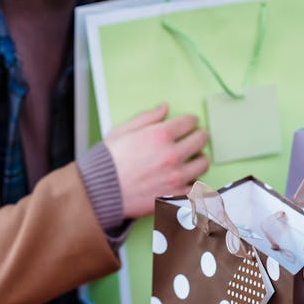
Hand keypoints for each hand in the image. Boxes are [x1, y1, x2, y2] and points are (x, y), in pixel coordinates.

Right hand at [104, 103, 209, 218]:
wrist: (101, 190)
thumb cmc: (108, 161)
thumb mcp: (123, 130)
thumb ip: (147, 117)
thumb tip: (164, 108)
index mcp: (160, 135)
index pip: (189, 121)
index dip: (190, 120)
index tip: (189, 123)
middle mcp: (172, 154)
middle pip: (201, 139)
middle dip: (199, 135)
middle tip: (196, 137)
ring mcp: (176, 176)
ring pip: (203, 163)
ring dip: (199, 158)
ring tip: (194, 158)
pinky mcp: (175, 195)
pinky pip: (196, 187)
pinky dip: (194, 182)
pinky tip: (188, 179)